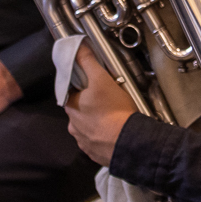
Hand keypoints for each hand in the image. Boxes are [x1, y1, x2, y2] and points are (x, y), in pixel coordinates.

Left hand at [64, 43, 134, 164]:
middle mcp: (73, 127)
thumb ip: (87, 62)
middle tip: (109, 102)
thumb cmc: (115, 111)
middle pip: (80, 111)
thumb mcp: (101, 80)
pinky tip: (115, 133)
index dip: (84, 89)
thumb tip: (77, 47)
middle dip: (91, 106)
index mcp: (71, 108)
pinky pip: (97, 143)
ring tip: (115, 119)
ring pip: (88, 128)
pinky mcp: (95, 154)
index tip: (97, 88)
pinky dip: (104, 138)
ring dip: (97, 123)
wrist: (129, 143)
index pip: (72, 94)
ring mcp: (84, 142)